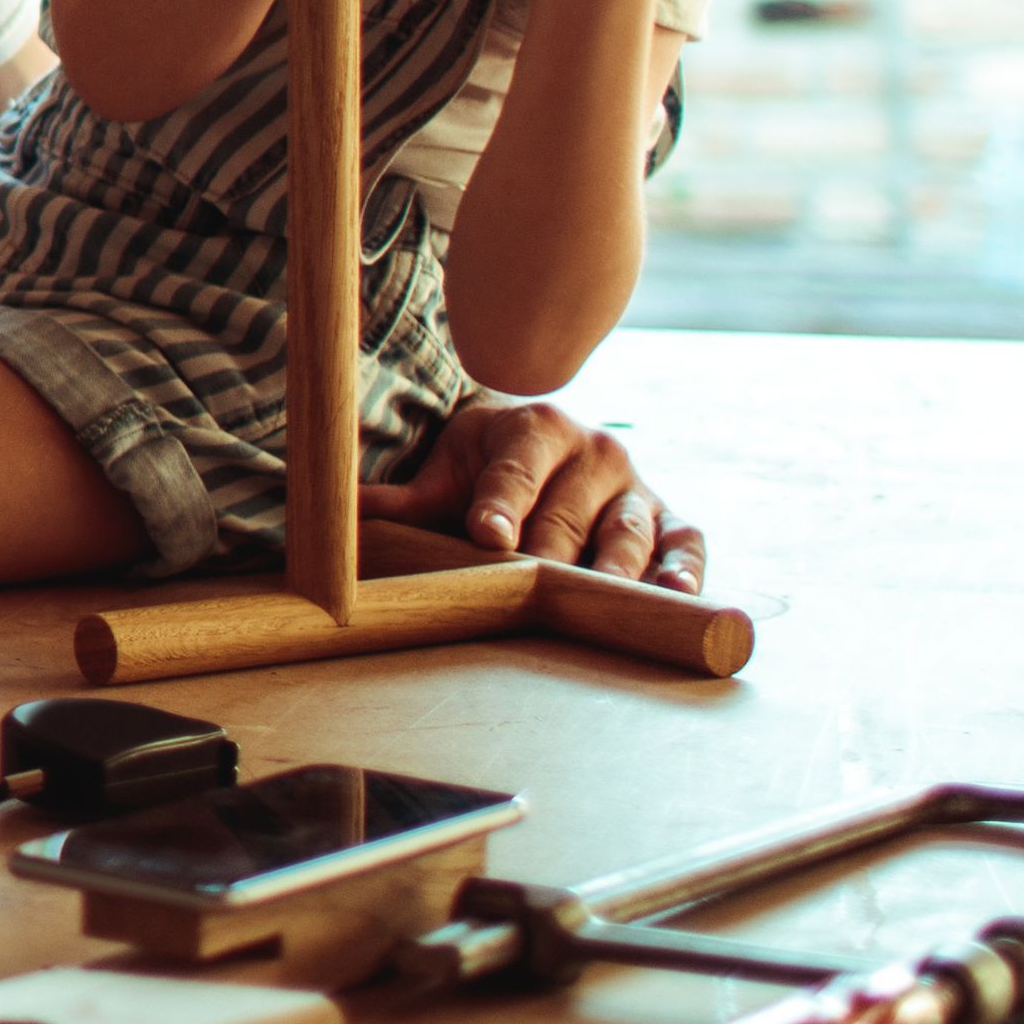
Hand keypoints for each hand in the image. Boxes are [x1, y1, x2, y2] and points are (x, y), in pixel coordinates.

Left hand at [363, 394, 698, 584]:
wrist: (545, 449)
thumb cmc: (485, 469)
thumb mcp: (443, 474)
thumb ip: (400, 499)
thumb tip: (337, 516)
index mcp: (535, 428)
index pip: (516, 468)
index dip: (501, 501)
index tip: (487, 534)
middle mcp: (594, 452)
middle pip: (569, 512)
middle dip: (549, 549)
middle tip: (534, 583)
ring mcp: (636, 489)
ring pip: (627, 530)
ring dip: (615, 566)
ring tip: (604, 595)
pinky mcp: (671, 522)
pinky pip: (686, 544)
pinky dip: (685, 569)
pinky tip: (677, 595)